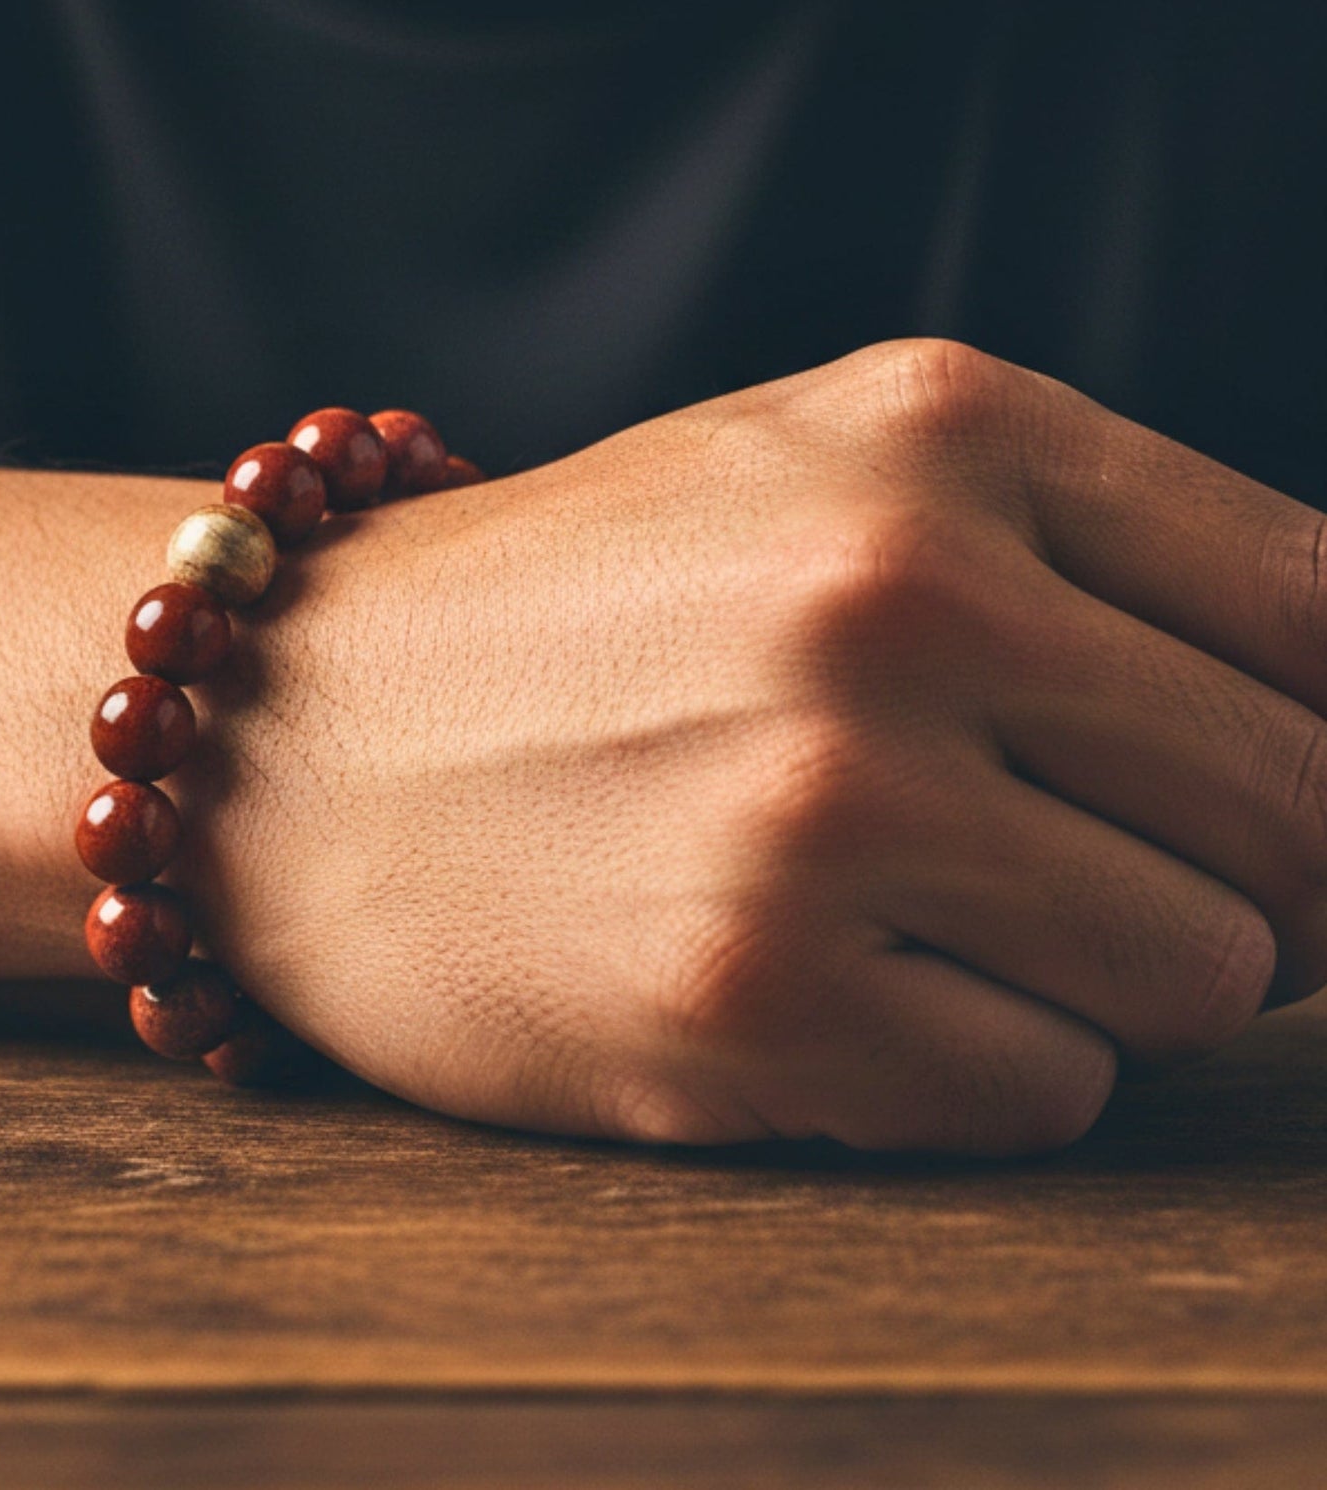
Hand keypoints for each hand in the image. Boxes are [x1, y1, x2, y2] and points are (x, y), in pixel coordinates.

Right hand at [178, 340, 1326, 1153]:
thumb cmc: (577, 608)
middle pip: (1304, 815)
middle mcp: (898, 591)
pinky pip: (1045, 1090)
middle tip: (1089, 872)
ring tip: (918, 914)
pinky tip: (822, 987)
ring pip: (1202, 973)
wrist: (294, 731)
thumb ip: (1084, 556)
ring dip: (1098, 977)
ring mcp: (826, 798)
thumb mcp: (817, 473)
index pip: (1325, 614)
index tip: (1265, 798)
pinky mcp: (755, 995)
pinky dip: (971, 1063)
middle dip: (1244, 881)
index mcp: (939, 427)